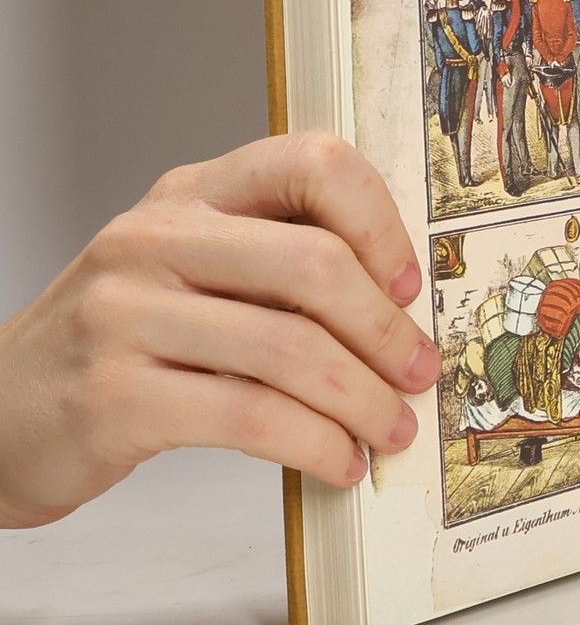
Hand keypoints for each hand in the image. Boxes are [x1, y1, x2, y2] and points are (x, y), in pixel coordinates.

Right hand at [0, 134, 437, 529]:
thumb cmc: (120, 340)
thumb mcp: (190, 268)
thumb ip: (276, 262)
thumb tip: (401, 307)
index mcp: (191, 192)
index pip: (311, 163)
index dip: (379, 222)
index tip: (406, 284)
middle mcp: (154, 239)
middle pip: (314, 264)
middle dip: (386, 330)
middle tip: (420, 371)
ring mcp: (126, 315)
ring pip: (290, 349)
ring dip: (363, 399)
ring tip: (391, 429)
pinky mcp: (114, 398)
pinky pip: (250, 417)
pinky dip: (314, 444)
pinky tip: (337, 461)